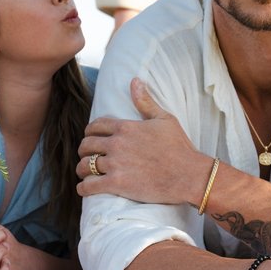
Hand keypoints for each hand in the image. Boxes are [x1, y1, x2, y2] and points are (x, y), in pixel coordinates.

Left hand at [76, 78, 205, 205]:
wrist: (188, 175)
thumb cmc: (179, 147)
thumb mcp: (164, 119)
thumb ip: (145, 101)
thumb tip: (135, 81)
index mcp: (126, 127)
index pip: (95, 126)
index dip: (90, 132)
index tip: (92, 138)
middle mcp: (117, 143)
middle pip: (86, 145)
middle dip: (84, 150)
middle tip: (88, 156)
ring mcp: (115, 164)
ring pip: (84, 165)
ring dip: (82, 169)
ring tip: (86, 173)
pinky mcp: (117, 184)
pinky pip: (88, 186)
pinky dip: (83, 188)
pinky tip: (86, 188)